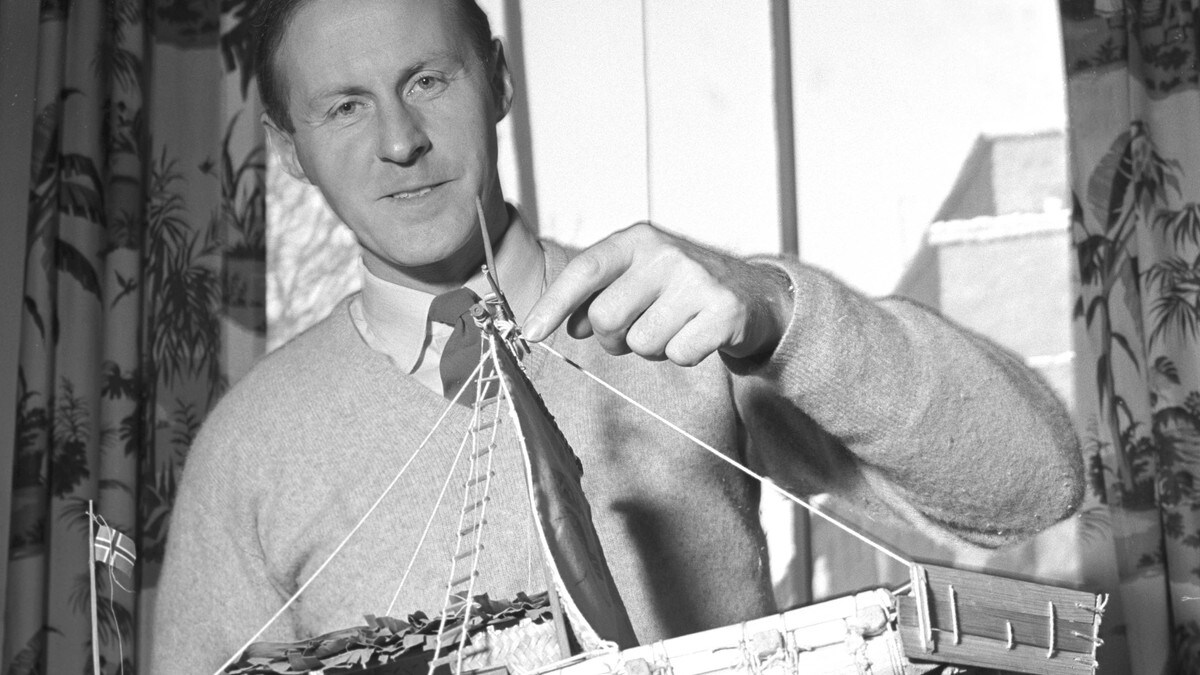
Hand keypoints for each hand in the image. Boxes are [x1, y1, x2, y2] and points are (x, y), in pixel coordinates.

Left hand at [522, 223, 793, 365]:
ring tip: (671, 327)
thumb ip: (598, 295)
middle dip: (613, 338)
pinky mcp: (724, 311)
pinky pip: (678, 355)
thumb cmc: (680, 287)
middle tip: (633, 331)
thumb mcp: (637, 276)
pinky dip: (682, 355)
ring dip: (650, 349)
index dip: (554, 304)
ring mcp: (697, 280)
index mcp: (637, 239)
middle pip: (607, 317)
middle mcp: (666, 253)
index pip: (585, 270)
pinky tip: (695, 334)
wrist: (752, 292)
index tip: (530, 333)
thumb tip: (570, 327)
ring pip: (642, 343)